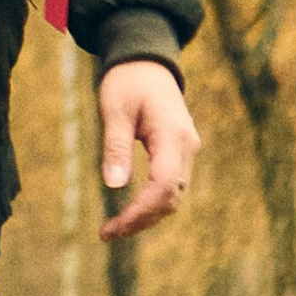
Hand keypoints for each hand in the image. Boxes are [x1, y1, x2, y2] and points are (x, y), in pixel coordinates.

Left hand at [96, 58, 198, 241]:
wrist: (147, 62)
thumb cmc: (128, 81)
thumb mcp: (114, 109)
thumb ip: (116, 146)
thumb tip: (115, 185)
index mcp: (173, 136)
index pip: (164, 185)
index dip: (141, 211)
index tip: (115, 226)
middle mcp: (187, 146)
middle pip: (172, 197)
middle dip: (142, 219)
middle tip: (108, 233)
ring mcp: (187, 150)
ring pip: (174, 195)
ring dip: (148, 215)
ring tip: (115, 228)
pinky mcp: (180, 152)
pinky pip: (171, 185)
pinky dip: (152, 202)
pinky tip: (130, 212)